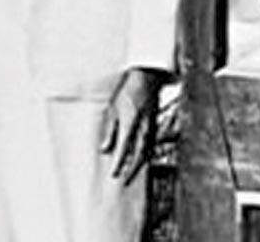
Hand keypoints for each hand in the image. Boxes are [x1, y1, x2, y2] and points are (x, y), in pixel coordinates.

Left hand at [100, 69, 161, 184]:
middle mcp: (143, 126)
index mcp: (130, 121)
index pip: (124, 148)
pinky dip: (146, 155)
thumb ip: (109, 130)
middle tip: (124, 181)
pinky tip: (141, 160)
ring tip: (132, 174)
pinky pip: (151, 144)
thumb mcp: (112, 108)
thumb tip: (105, 149)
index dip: (119, 162)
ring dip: (139, 164)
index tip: (113, 174)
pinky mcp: (154, 124)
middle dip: (131, 169)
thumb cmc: (126, 91)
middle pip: (139, 154)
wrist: (146, 78)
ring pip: (147, 150)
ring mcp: (151, 125)